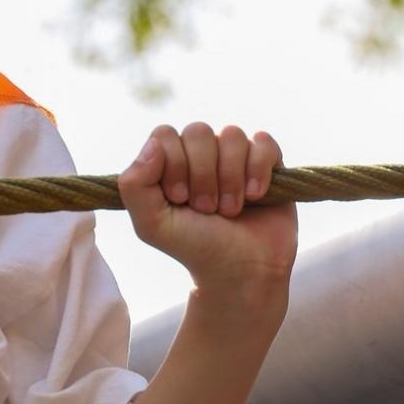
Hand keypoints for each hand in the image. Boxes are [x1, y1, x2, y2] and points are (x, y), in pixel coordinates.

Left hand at [118, 123, 297, 302]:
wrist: (240, 272)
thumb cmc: (194, 246)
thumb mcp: (151, 224)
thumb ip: (135, 184)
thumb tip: (154, 144)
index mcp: (171, 160)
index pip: (165, 134)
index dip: (173, 164)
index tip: (179, 199)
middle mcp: (202, 152)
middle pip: (198, 130)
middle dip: (202, 175)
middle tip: (206, 209)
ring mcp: (235, 155)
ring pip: (232, 134)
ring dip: (230, 178)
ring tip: (230, 209)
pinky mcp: (267, 162)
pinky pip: (263, 141)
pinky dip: (258, 170)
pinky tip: (255, 196)